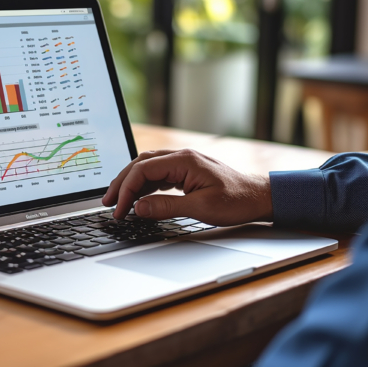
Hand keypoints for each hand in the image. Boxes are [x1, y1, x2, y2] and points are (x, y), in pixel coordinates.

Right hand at [101, 149, 272, 225]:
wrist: (260, 197)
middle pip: (140, 164)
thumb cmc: (237, 201)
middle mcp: (181, 157)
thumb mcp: (200, 208)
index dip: (127, 190)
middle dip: (122, 183)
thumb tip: (138, 208)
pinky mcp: (186, 172)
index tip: (119, 209)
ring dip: (131, 184)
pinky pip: (158, 175)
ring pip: (147, 168)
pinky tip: (137, 198)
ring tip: (117, 201)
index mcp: (184, 160)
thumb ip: (166, 207)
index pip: (143, 170)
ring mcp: (184, 163)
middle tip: (107, 203)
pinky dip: (144, 186)